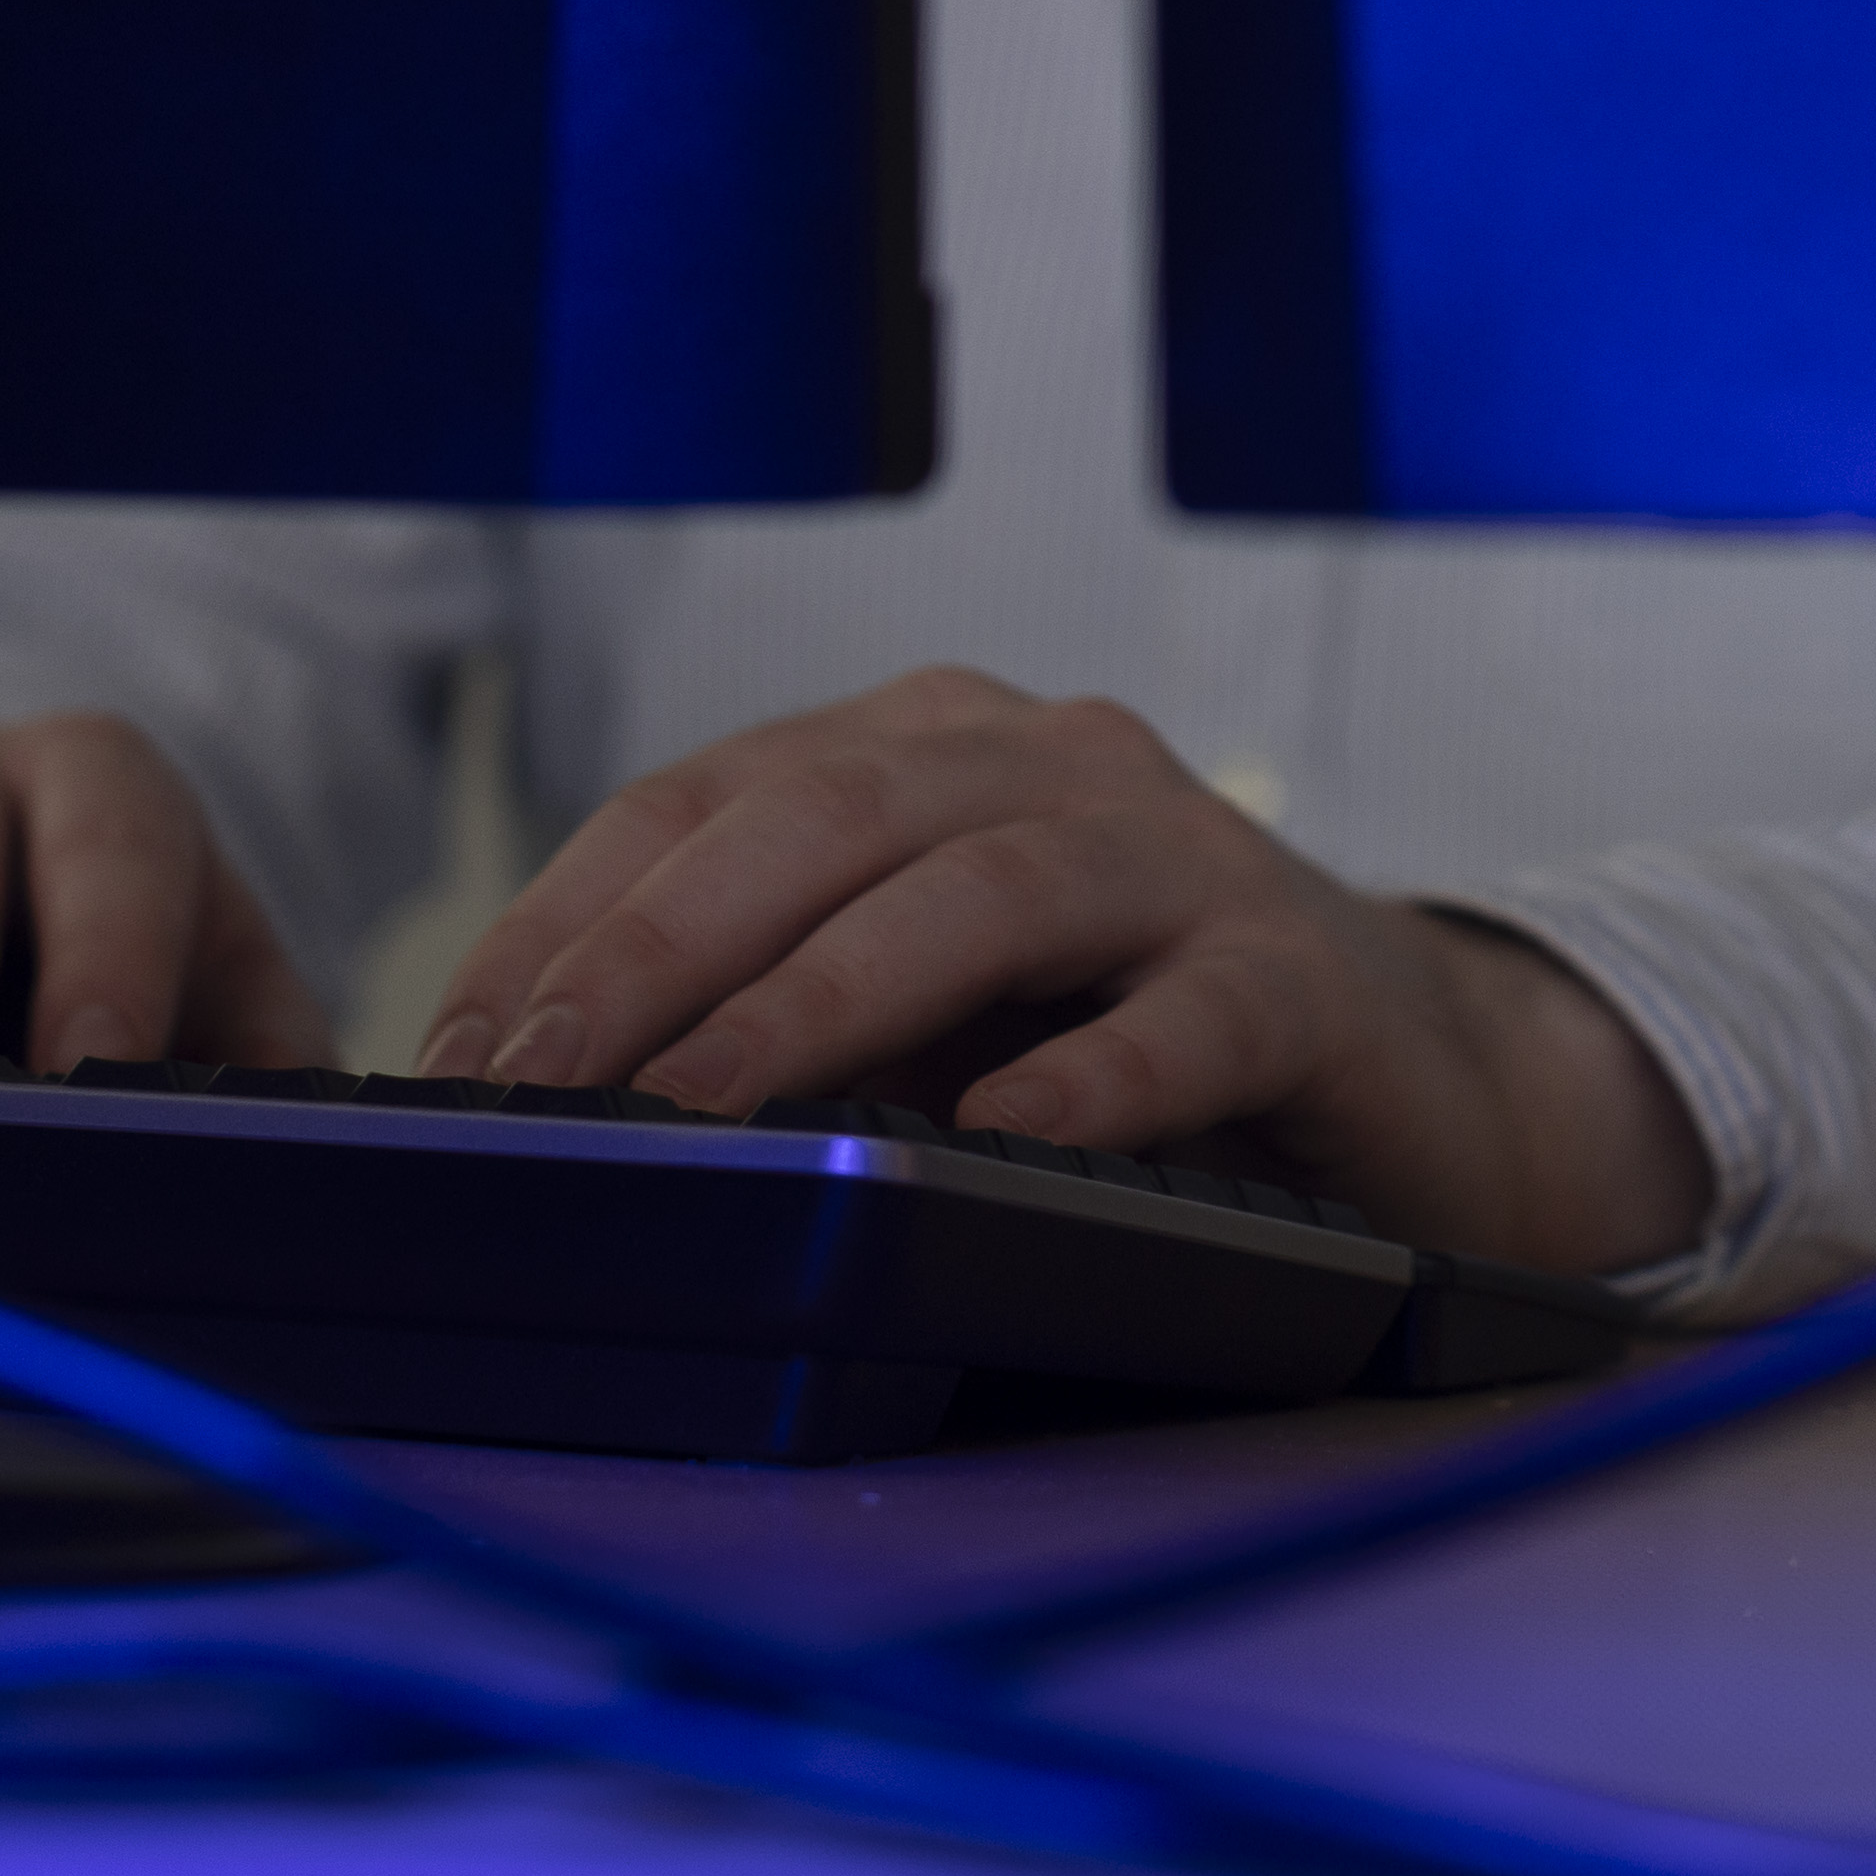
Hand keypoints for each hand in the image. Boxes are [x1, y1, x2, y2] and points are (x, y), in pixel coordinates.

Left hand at [420, 664, 1711, 1279]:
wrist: (1417, 1074)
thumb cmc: (1119, 1036)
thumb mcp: (922, 1013)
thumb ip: (778, 1017)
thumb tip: (552, 1106)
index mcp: (926, 749)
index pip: (703, 797)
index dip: (568, 915)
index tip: (459, 1049)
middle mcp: (1048, 763)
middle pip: (825, 819)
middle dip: (658, 948)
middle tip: (542, 1081)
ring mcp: (1187, 858)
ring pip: (986, 889)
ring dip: (826, 997)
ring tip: (712, 1100)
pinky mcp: (1304, 979)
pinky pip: (1193, 1014)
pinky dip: (1094, 1066)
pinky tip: (1009, 1125)